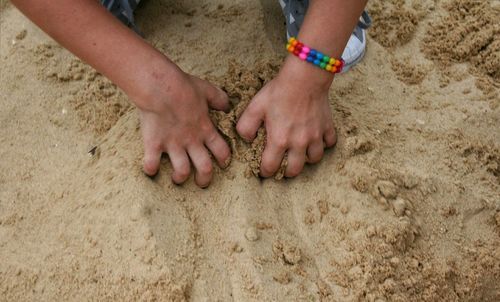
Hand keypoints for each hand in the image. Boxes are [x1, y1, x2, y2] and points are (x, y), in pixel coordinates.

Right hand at [137, 65, 230, 187]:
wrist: (160, 87)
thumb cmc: (183, 86)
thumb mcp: (206, 90)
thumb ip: (219, 99)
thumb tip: (227, 104)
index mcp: (205, 129)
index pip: (222, 151)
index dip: (224, 160)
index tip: (222, 164)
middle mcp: (191, 141)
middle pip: (205, 168)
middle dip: (205, 179)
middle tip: (202, 183)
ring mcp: (173, 145)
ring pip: (182, 171)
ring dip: (180, 177)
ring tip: (177, 178)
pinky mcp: (154, 144)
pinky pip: (151, 164)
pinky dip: (150, 169)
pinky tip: (150, 170)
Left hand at [236, 57, 336, 177]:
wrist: (304, 78)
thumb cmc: (278, 91)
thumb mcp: (255, 107)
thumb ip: (245, 126)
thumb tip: (246, 139)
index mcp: (279, 140)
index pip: (271, 167)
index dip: (265, 171)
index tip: (264, 169)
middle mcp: (298, 143)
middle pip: (295, 170)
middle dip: (287, 172)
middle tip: (283, 167)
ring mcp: (315, 136)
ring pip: (315, 159)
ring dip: (307, 159)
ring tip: (300, 154)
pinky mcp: (327, 127)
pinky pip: (329, 143)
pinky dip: (324, 144)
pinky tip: (317, 139)